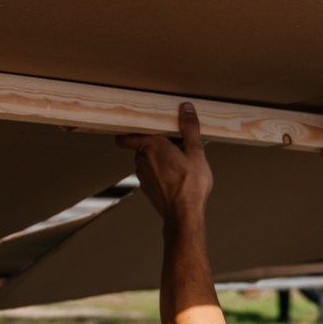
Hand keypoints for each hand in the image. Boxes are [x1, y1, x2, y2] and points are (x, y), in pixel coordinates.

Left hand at [117, 103, 213, 222]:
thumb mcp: (196, 152)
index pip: (126, 136)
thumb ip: (189, 128)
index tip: (139, 127)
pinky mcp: (147, 188)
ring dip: (159, 158)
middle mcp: (142, 160)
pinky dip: (160, 172)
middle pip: (142, 145)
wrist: (184, 215)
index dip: (130, 131)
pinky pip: (151, 173)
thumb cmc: (190, 185)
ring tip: (180, 161)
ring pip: (147, 160)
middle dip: (156, 143)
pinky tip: (177, 176)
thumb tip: (185, 109)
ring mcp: (143, 176)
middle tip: (175, 143)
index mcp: (152, 146)